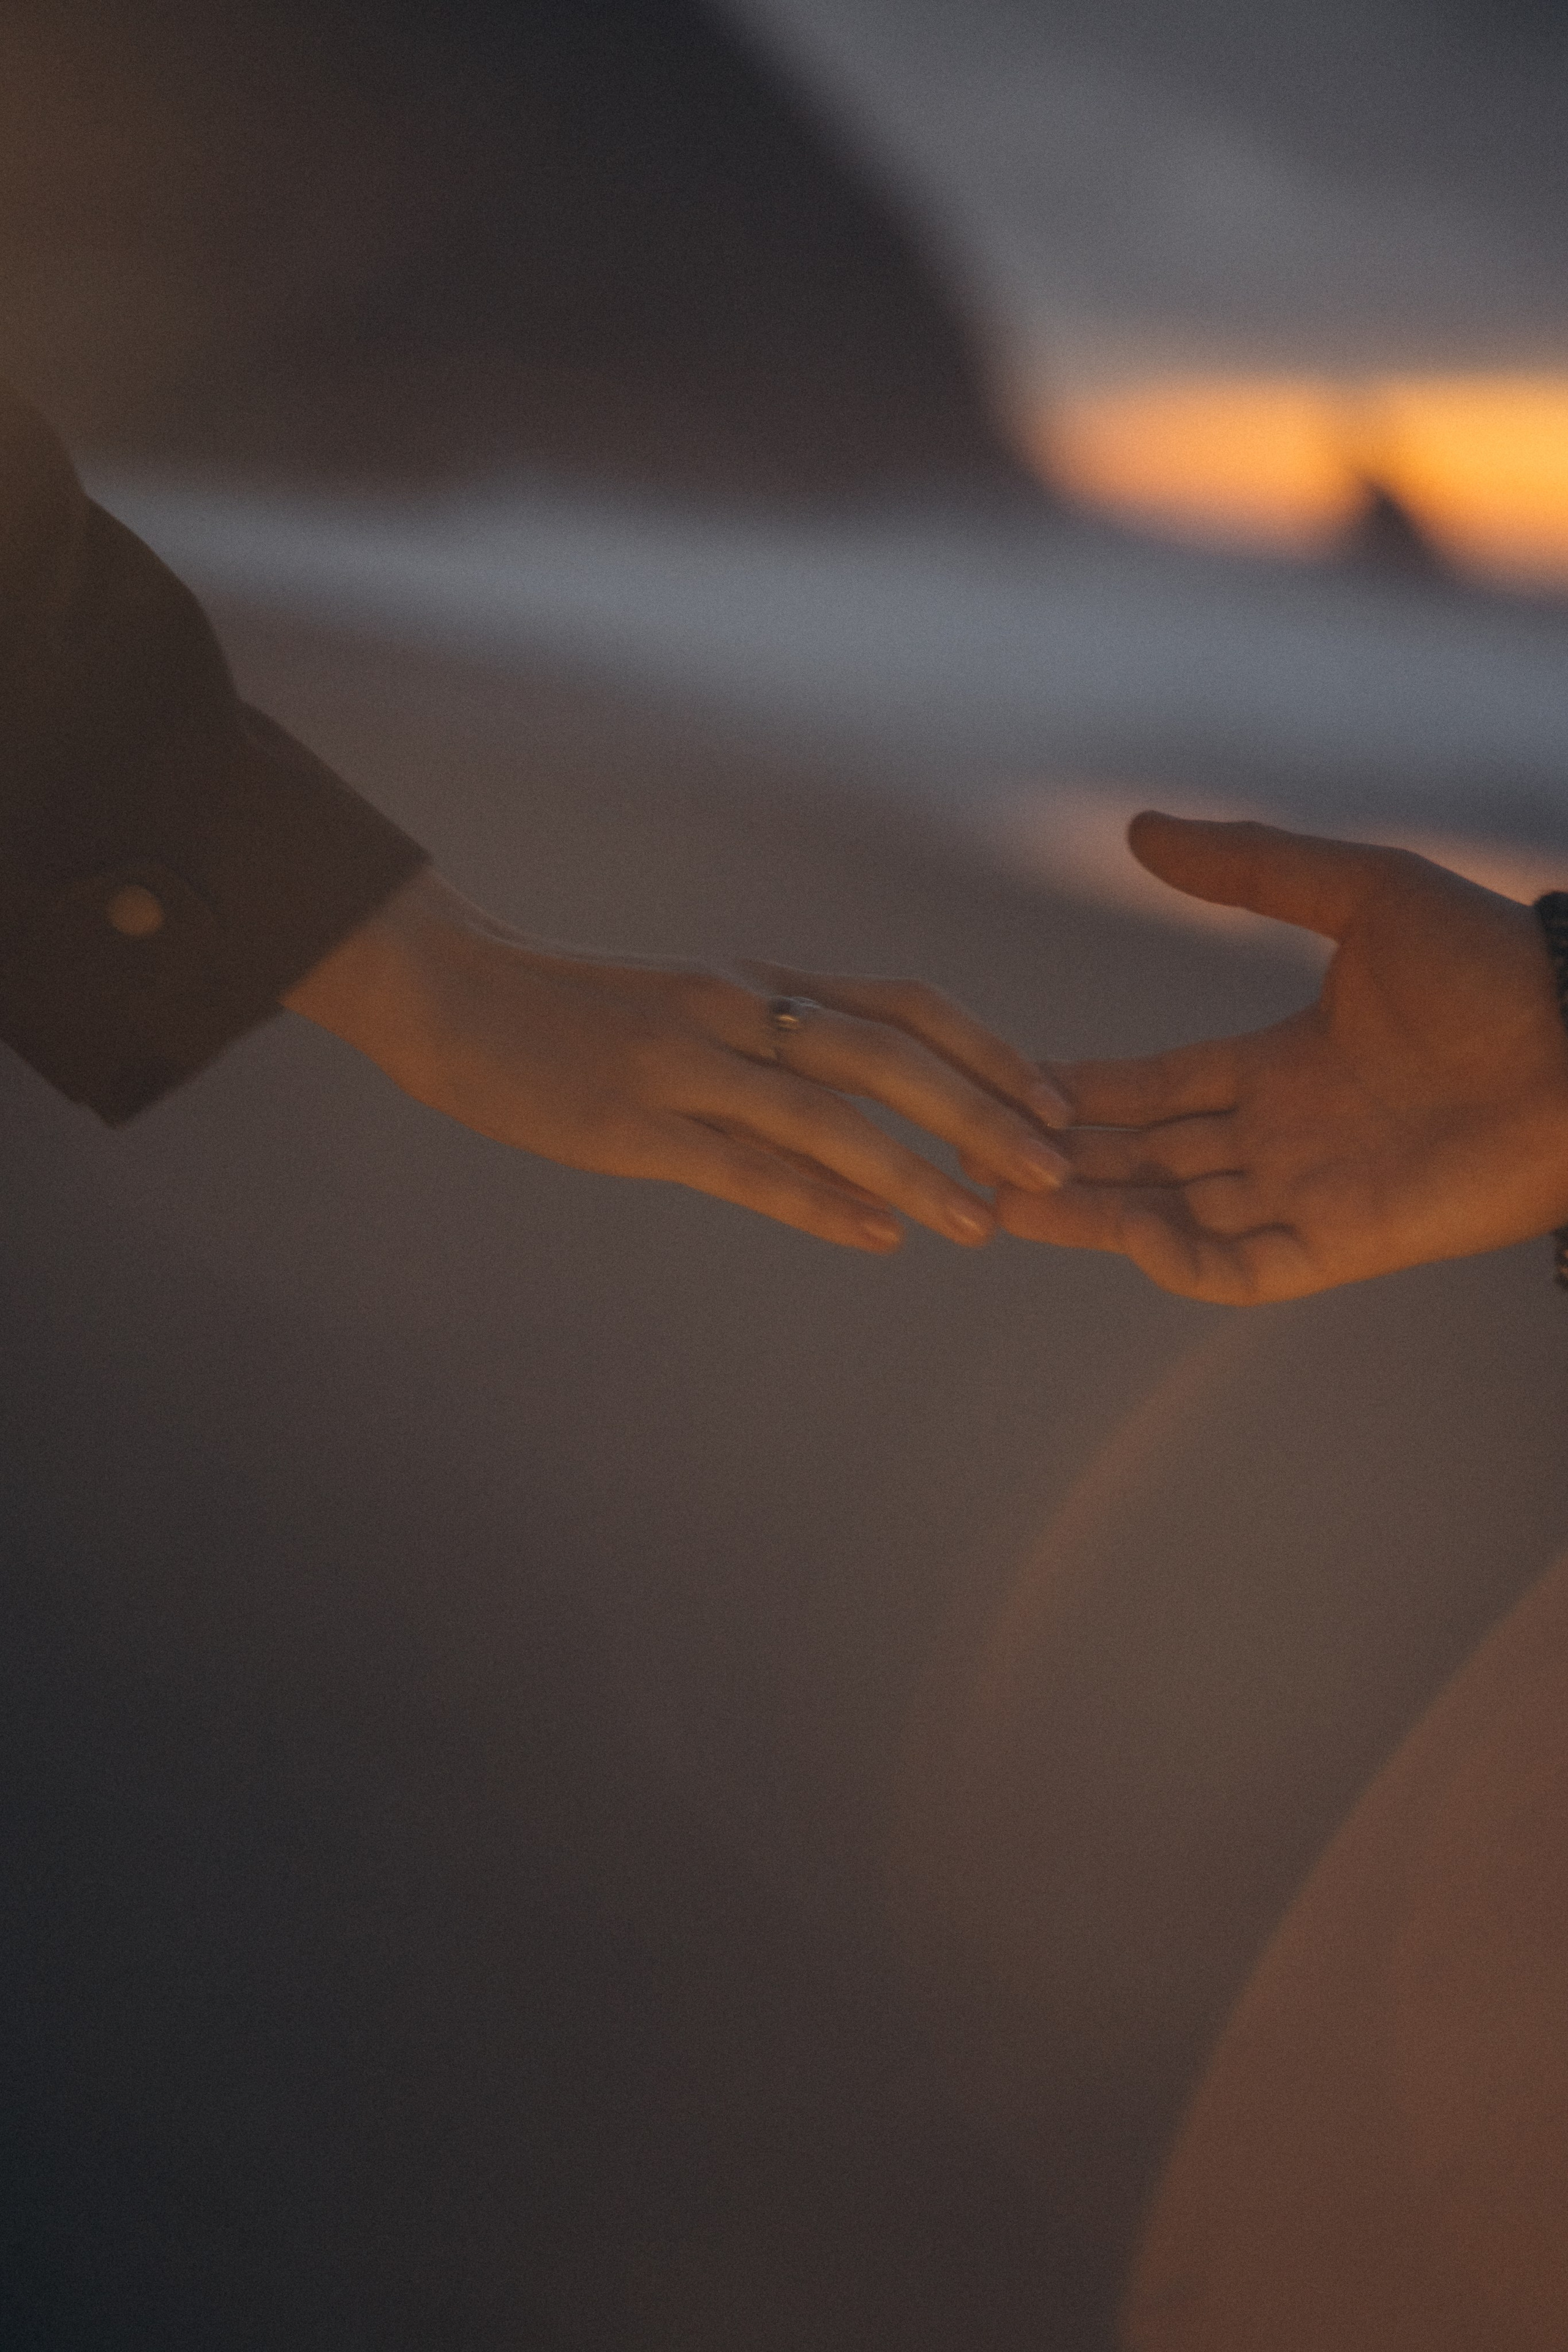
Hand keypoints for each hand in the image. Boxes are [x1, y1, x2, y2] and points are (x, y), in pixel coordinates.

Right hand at [284, 868, 1069, 1251]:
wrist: (448, 991)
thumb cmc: (569, 1010)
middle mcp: (737, 1011)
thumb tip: (853, 1109)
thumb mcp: (686, 1008)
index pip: (902, 1005)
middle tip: (1052, 1167)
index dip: (987, 1051)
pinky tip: (876, 1235)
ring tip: (982, 1224)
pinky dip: (816, 1200)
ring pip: (829, 1112)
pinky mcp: (633, 1121)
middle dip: (982, 1110)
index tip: (1052, 1100)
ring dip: (917, 1168)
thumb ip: (765, 1045)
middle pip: (889, 1053)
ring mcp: (685, 1062)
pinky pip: (742, 1164)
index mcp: (756, 984)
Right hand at [996, 814, 1567, 1300]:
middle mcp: (1283, 1137)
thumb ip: (1249, 867)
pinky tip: (1121, 1229)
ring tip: (1004, 1197)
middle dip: (1060, 1157)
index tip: (1002, 1083)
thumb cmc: (1491, 963)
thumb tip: (1138, 829)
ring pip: (1172, 1216)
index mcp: (1281, 1063)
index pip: (1156, 1087)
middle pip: (1146, 1157)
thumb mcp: (1359, 891)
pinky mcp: (1343, 1246)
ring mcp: (1308, 1196)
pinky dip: (1177, 1259)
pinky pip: (1239, 1269)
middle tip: (968, 1152)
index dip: (1081, 1089)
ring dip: (1092, 1211)